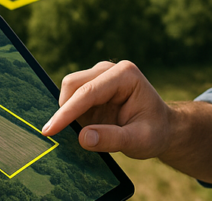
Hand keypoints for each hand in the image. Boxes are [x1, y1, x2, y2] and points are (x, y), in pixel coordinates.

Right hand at [41, 60, 172, 158]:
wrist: (162, 128)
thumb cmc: (155, 132)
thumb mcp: (139, 141)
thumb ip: (112, 139)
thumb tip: (82, 137)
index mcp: (125, 75)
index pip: (88, 92)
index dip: (66, 112)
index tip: (49, 130)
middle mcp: (110, 70)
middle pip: (73, 84)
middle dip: (63, 110)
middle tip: (58, 138)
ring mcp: (100, 76)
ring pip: (69, 90)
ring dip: (66, 112)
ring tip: (75, 136)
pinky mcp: (93, 87)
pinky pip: (72, 98)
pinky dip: (69, 114)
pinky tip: (77, 130)